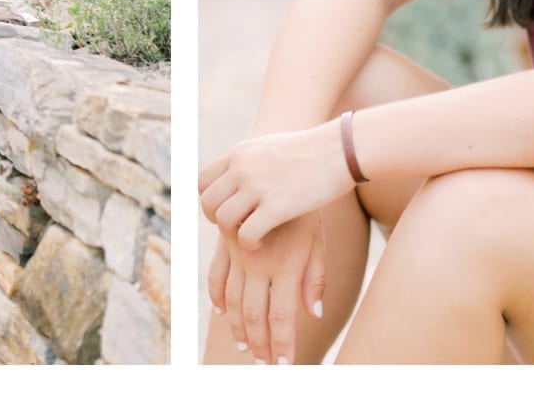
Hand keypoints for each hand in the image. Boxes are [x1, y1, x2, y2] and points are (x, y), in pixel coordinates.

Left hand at [199, 122, 354, 248]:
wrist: (338, 150)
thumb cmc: (309, 152)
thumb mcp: (269, 148)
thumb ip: (248, 162)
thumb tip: (235, 177)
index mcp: (239, 154)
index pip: (203, 182)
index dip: (211, 200)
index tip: (228, 208)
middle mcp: (243, 168)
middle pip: (208, 203)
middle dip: (217, 220)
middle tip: (236, 226)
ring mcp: (258, 187)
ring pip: (223, 220)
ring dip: (232, 234)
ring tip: (249, 235)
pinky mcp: (276, 207)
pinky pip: (245, 234)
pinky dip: (249, 244)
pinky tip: (262, 242)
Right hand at [208, 213, 326, 364]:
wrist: (283, 168)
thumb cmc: (308, 209)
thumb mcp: (317, 241)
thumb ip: (315, 279)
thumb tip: (315, 314)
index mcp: (285, 264)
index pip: (281, 316)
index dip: (281, 344)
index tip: (284, 365)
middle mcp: (259, 261)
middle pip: (254, 314)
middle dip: (259, 343)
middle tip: (263, 362)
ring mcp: (238, 251)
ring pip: (232, 300)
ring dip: (238, 326)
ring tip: (244, 347)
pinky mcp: (225, 240)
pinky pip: (216, 274)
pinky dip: (217, 297)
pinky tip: (222, 312)